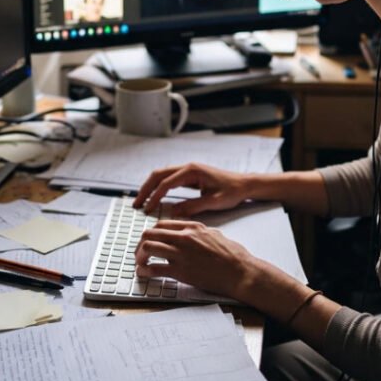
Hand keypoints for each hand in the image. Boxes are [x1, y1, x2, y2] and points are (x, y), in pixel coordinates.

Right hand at [133, 163, 248, 217]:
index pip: (166, 184)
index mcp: (192, 171)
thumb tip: (173, 212)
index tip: (147, 210)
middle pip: (158, 175)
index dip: (155, 197)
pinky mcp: (190, 175)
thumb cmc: (232, 192)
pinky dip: (159, 187)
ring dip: (150, 187)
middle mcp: (187, 167)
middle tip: (136, 204)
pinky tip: (155, 197)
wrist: (244, 185)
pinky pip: (169, 179)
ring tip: (141, 202)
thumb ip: (193, 207)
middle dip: (146, 189)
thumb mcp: (213, 202)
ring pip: (162, 175)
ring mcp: (188, 170)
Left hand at [135, 219, 254, 299]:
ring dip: (139, 256)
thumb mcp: (215, 234)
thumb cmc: (233, 255)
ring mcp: (181, 254)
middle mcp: (184, 237)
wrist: (240, 271)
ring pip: (148, 247)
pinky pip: (154, 269)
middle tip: (139, 252)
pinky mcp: (180, 271)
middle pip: (150, 233)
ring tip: (139, 263)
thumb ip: (199, 232)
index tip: (149, 240)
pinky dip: (144, 271)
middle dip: (141, 243)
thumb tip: (190, 233)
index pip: (162, 224)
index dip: (151, 232)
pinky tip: (143, 273)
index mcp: (192, 227)